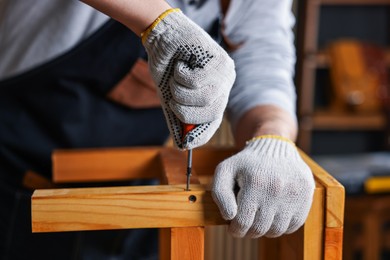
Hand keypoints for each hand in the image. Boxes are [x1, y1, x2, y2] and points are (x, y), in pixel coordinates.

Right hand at [142, 9, 234, 148]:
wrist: (163, 37)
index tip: (186, 144)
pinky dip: (182, 76)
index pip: (214, 121)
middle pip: (211, 113)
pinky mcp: (220, 59)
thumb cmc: (167, 67)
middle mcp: (224, 86)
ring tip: (176, 78)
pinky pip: (199, 81)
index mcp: (215, 96)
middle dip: (185, 111)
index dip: (201, 134)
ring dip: (181, 92)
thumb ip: (178, 118)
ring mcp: (225, 73)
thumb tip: (183, 145)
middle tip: (172, 100)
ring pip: (206, 98)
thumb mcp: (171, 97)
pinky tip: (181, 65)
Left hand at [211, 136, 314, 237]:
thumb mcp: (225, 170)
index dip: (235, 229)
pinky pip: (293, 226)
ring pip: (277, 230)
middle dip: (248, 230)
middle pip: (259, 229)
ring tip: (259, 218)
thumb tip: (230, 216)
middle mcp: (276, 189)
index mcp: (255, 183)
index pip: (243, 222)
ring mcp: (294, 193)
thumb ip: (220, 193)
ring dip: (265, 229)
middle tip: (245, 223)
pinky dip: (281, 225)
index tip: (233, 227)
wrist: (274, 147)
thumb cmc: (246, 163)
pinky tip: (273, 215)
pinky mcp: (306, 196)